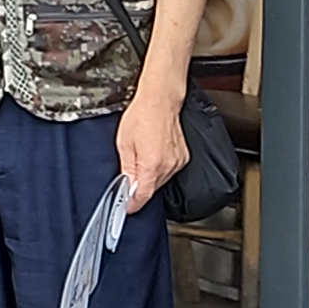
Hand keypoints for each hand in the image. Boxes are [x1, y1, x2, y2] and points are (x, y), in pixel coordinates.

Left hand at [115, 87, 190, 214]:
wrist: (160, 100)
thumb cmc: (141, 115)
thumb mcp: (124, 143)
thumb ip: (127, 169)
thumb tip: (127, 187)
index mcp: (152, 164)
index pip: (143, 195)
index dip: (133, 204)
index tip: (127, 207)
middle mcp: (168, 166)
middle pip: (152, 189)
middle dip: (140, 188)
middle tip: (128, 180)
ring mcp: (178, 162)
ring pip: (161, 181)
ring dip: (150, 177)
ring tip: (141, 158)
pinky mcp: (183, 157)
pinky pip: (169, 171)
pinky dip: (159, 169)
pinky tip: (152, 155)